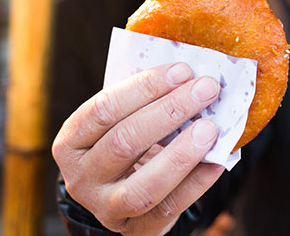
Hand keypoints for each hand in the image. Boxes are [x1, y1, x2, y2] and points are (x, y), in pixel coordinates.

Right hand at [52, 62, 224, 234]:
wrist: (123, 192)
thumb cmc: (129, 141)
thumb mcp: (123, 119)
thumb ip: (147, 100)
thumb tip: (192, 76)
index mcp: (72, 142)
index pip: (103, 110)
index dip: (145, 88)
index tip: (183, 70)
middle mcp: (82, 178)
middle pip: (125, 142)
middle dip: (170, 111)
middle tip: (206, 89)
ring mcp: (107, 208)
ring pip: (144, 185)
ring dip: (182, 153)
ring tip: (210, 127)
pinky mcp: (138, 229)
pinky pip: (170, 207)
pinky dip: (197, 182)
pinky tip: (218, 160)